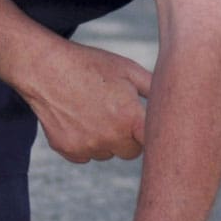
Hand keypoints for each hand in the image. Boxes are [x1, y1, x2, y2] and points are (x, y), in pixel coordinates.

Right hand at [22, 41, 150, 162]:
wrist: (46, 68)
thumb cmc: (90, 65)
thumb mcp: (128, 70)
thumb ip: (154, 90)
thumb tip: (175, 103)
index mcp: (130, 118)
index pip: (154, 144)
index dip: (152, 135)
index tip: (148, 128)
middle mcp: (110, 137)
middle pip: (131, 152)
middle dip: (128, 136)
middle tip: (116, 112)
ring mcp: (88, 146)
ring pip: (107, 154)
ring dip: (106, 140)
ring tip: (93, 111)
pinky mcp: (68, 150)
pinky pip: (85, 155)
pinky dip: (84, 143)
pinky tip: (77, 119)